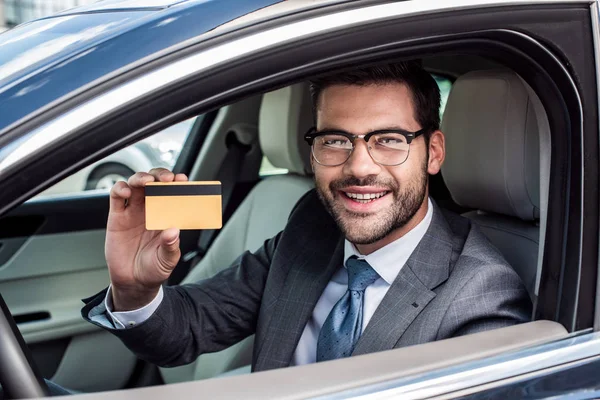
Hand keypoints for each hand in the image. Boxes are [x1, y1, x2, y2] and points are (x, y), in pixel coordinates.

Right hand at [105, 168, 187, 310]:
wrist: (133, 282)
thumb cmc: (153, 269)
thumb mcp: (167, 260)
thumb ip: (171, 246)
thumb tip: (173, 231)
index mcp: (167, 216)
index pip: (174, 193)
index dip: (178, 184)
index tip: (183, 180)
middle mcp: (151, 209)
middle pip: (154, 182)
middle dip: (160, 175)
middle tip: (166, 179)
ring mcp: (133, 211)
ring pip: (135, 184)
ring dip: (141, 177)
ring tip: (147, 182)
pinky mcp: (117, 216)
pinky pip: (116, 196)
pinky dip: (120, 188)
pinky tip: (126, 191)